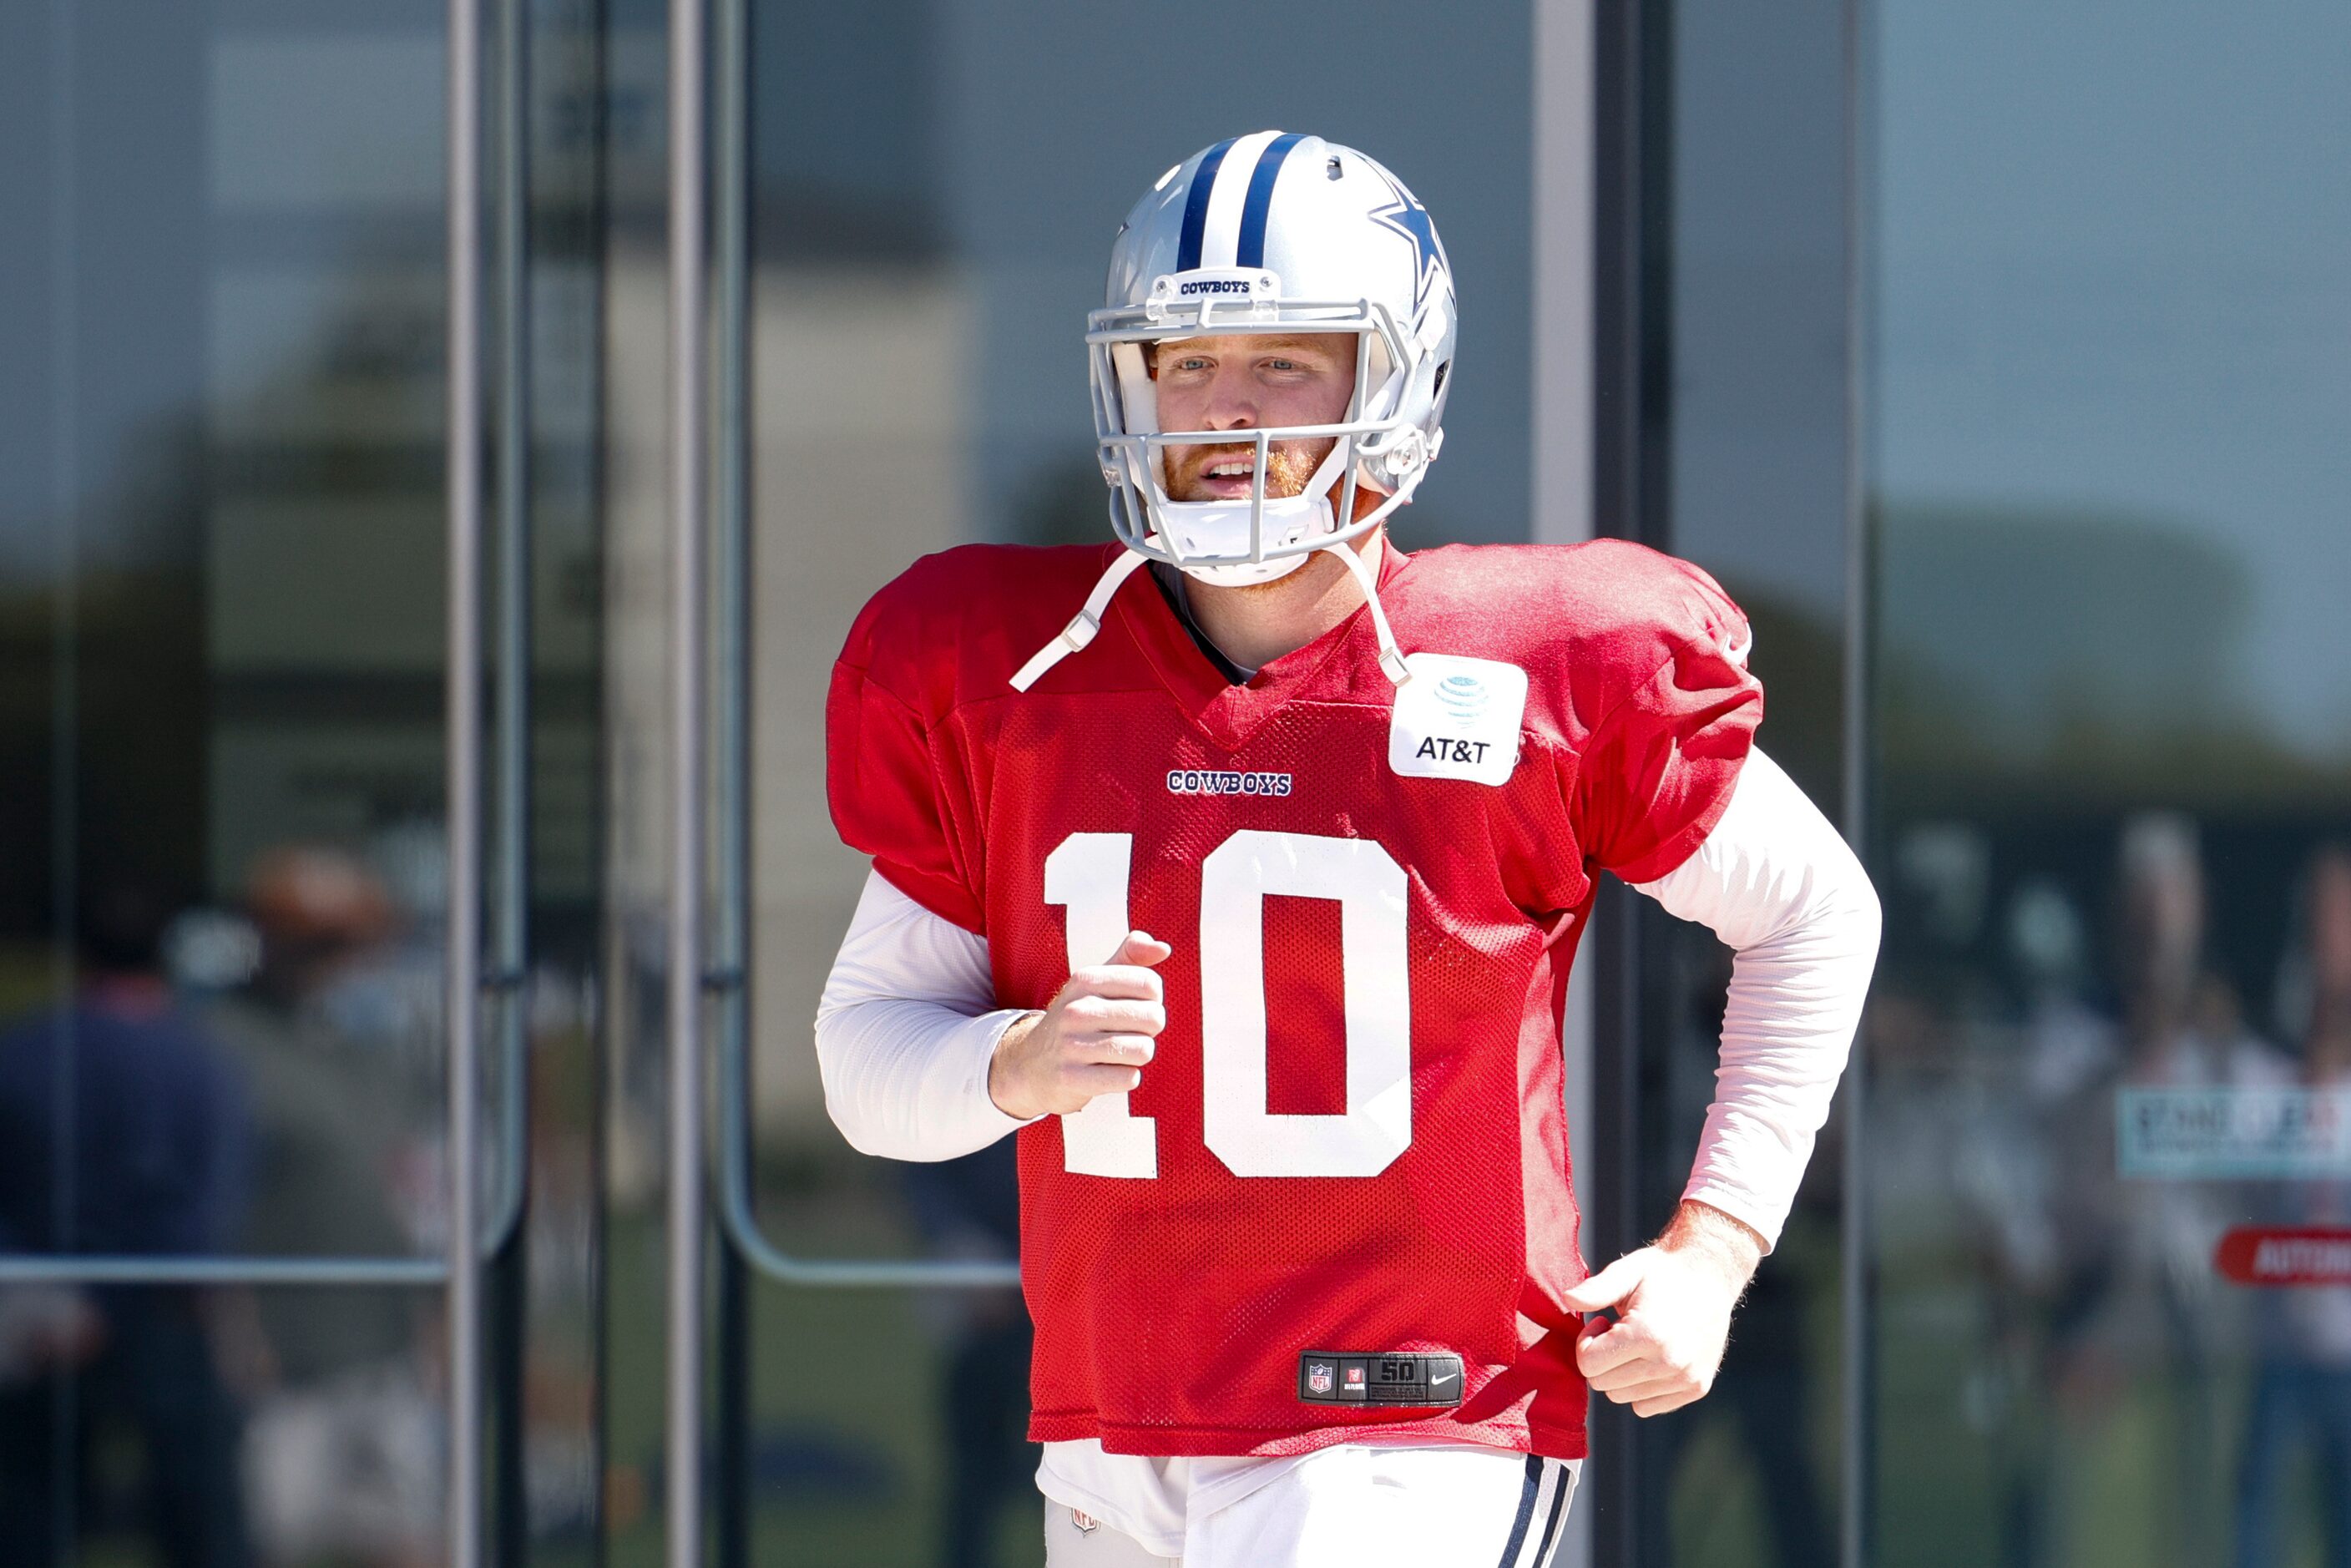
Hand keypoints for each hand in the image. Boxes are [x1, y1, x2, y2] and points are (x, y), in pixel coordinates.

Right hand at [988, 931, 1171, 1120]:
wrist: (1030, 1063)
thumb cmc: (1076, 1020)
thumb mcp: (1096, 982)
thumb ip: (1131, 957)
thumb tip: (1163, 948)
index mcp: (1085, 980)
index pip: (1150, 984)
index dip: (1151, 1000)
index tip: (1132, 1007)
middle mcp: (1076, 1009)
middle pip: (1154, 1017)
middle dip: (1149, 1030)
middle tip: (1125, 1033)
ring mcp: (1071, 1045)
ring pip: (1144, 1050)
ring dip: (1137, 1055)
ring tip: (1116, 1053)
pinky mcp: (1072, 1078)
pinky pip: (1129, 1078)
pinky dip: (1125, 1077)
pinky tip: (1106, 1071)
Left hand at [1560, 1200, 1763, 1417]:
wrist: (1710, 1277)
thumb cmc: (1661, 1273)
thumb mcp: (1626, 1272)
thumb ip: (1596, 1289)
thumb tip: (1568, 1299)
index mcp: (1647, 1334)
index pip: (1588, 1365)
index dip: (1587, 1342)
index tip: (1603, 1322)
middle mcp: (1669, 1362)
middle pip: (1603, 1385)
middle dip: (1601, 1359)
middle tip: (1618, 1331)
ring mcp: (1686, 1379)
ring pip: (1624, 1398)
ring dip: (1621, 1374)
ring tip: (1637, 1343)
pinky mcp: (1696, 1388)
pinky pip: (1647, 1406)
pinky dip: (1641, 1388)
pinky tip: (1652, 1357)